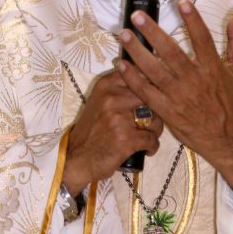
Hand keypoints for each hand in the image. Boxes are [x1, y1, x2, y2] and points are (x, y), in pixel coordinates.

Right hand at [62, 70, 163, 196]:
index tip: (150, 97)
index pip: (139, 75)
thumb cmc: (91, 130)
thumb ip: (119, 87)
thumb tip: (146, 77)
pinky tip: (146, 149)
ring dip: (155, 130)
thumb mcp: (99, 101)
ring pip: (155, 119)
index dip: (149, 87)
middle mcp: (112, 98)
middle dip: (154, 112)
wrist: (77, 158)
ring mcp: (120, 118)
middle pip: (150, 98)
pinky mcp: (127, 138)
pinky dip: (152, 146)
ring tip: (147, 135)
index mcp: (106, 85)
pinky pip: (152, 139)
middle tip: (148, 123)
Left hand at [118, 0, 232, 200]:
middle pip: (171, 52)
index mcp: (213, 68)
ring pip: (155, 71)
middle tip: (137, 16)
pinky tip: (121, 65)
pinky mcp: (167, 111)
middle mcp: (195, 80)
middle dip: (153, 32)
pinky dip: (133, 79)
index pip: (203, 39)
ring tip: (124, 35)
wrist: (228, 140)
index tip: (181, 2)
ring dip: (137, 52)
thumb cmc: (232, 102)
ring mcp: (179, 96)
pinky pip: (146, 93)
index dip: (193, 20)